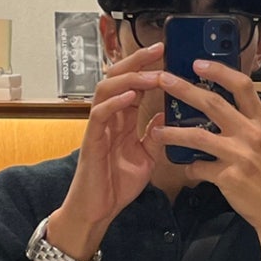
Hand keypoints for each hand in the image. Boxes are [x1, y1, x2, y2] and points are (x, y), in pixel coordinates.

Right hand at [59, 43, 163, 231]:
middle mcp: (109, 118)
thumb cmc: (117, 184)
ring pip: (107, 90)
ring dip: (130, 79)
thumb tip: (167, 114)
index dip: (147, 66)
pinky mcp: (92, 141)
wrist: (98, 211)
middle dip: (138, 61)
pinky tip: (129, 97)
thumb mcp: (146, 156)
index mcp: (122, 120)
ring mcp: (99, 128)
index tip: (166, 53)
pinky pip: (99, 115)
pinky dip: (114, 103)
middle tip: (158, 50)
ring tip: (150, 74)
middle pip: (118, 78)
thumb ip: (155, 134)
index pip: (133, 84)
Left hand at [151, 59, 260, 230]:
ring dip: (172, 132)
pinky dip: (189, 168)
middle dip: (184, 89)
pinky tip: (186, 168)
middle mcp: (251, 135)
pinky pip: (199, 168)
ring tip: (156, 131)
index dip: (219, 71)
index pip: (242, 86)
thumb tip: (218, 111)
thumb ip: (246, 126)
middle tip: (163, 80)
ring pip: (197, 136)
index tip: (198, 63)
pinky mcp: (229, 177)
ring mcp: (240, 156)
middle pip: (213, 103)